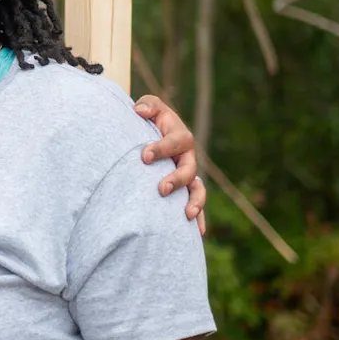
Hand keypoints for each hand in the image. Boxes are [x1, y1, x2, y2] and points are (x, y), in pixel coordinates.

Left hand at [133, 95, 207, 234]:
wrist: (149, 133)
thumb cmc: (148, 119)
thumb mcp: (149, 107)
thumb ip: (147, 105)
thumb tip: (139, 111)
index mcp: (180, 136)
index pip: (176, 141)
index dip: (161, 148)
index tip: (144, 156)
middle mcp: (187, 157)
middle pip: (188, 169)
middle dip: (177, 179)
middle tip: (161, 189)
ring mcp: (187, 175)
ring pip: (197, 189)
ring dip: (194, 202)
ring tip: (185, 215)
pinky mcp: (183, 190)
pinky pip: (195, 205)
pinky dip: (198, 220)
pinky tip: (196, 234)